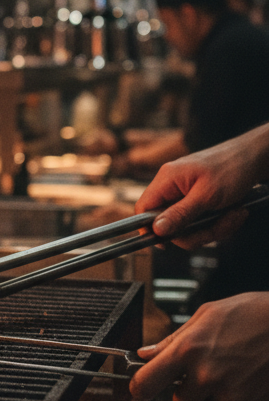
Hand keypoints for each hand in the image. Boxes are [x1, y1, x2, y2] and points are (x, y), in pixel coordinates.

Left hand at [130, 292, 268, 400]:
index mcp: (188, 350)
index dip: (139, 388)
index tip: (139, 388)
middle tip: (203, 369)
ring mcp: (230, 394)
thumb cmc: (254, 314)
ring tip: (232, 368)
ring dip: (214, 393)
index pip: (146, 382)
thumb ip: (172, 340)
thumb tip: (147, 353)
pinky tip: (246, 378)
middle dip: (186, 389)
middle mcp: (206, 376)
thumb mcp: (206, 316)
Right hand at [134, 123, 268, 247]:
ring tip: (234, 215)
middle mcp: (173, 187)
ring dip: (213, 227)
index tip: (165, 244)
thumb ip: (180, 214)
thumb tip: (156, 229)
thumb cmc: (233, 168)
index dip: (149, 228)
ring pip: (188, 226)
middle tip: (217, 227)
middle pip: (169, 223)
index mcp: (167, 179)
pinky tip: (234, 212)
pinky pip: (201, 221)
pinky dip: (219, 222)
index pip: (144, 208)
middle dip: (196, 231)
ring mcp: (186, 194)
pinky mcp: (200, 199)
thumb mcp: (207, 195)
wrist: (257, 156)